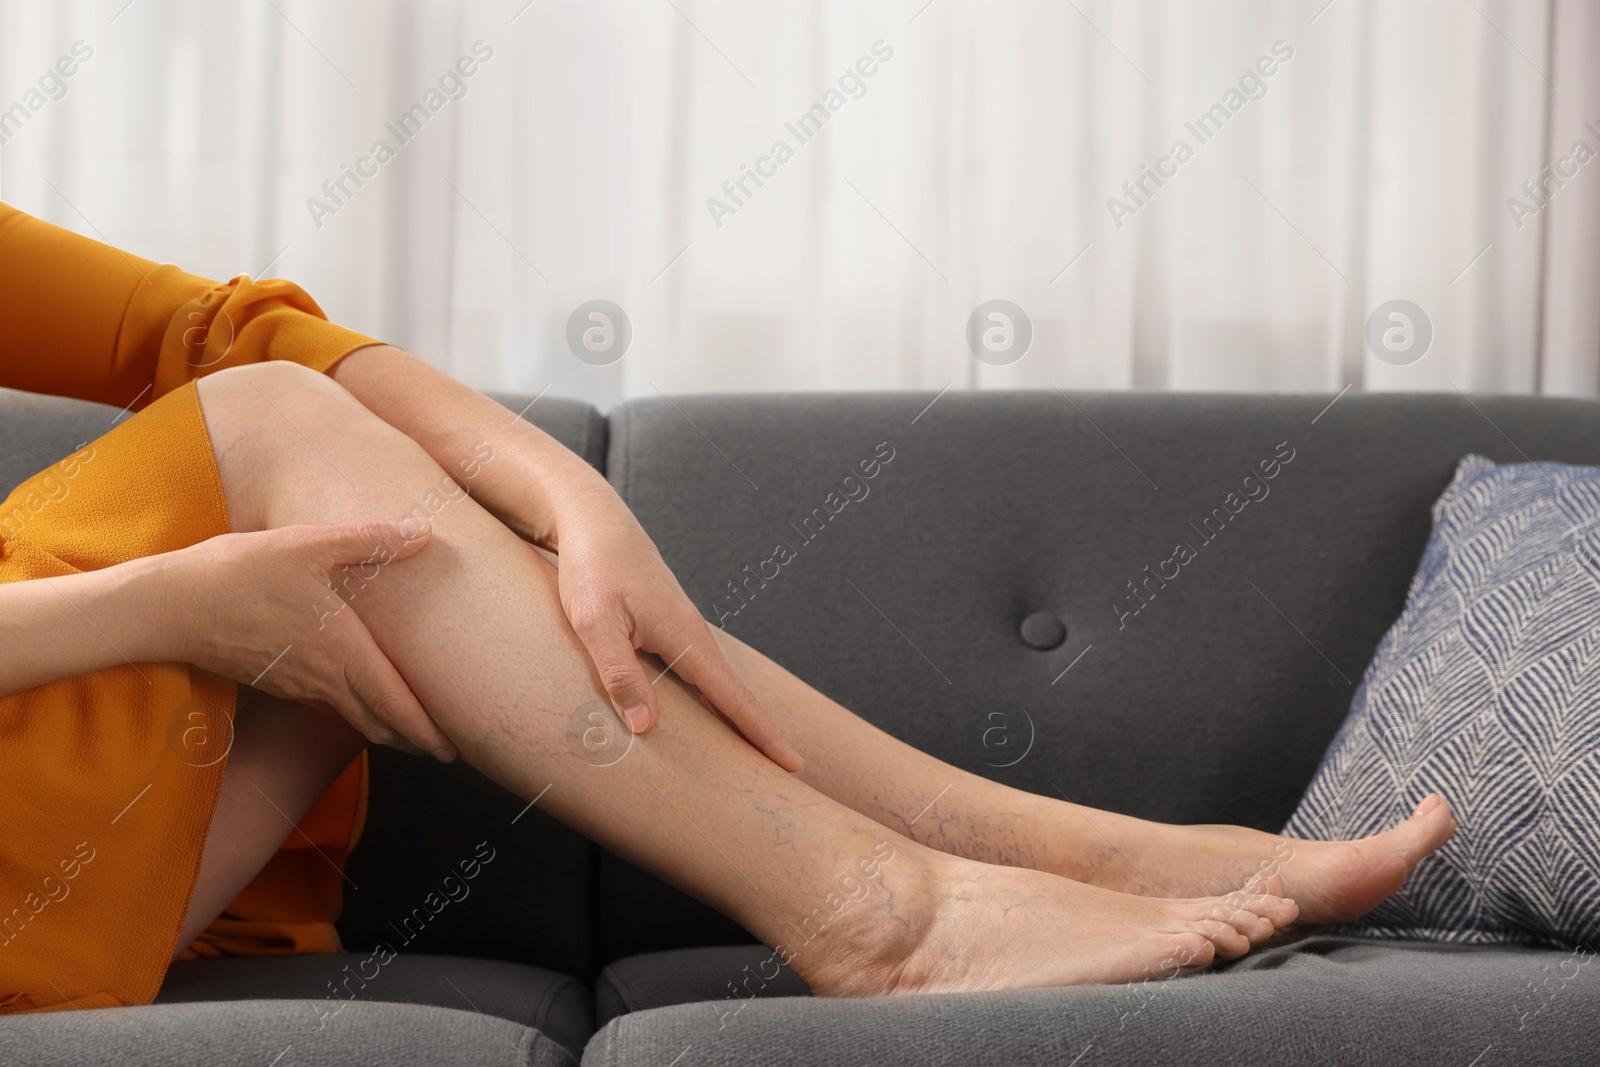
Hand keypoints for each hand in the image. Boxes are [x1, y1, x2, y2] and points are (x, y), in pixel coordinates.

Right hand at [157, 518, 456, 759]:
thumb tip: (425, 532)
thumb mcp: (309, 545)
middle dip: (415, 738)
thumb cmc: (240, 573)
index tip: (453, 749)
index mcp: (342, 652)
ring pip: (352, 715)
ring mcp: (296, 683)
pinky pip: (325, 703)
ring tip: (412, 729)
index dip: (426, 730)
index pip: (394, 703)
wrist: (168, 606)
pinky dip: (354, 710)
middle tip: (446, 748)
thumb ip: (370, 540)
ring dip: (385, 725)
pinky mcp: (274, 679)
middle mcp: (322, 678)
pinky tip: (357, 696)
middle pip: (378, 721)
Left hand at [553, 485, 804, 771]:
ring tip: (757, 751)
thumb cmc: (591, 568)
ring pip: (718, 683)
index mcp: (685, 637)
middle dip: (761, 733)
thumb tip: (647, 728)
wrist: (592, 518)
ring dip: (739, 716)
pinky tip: (709, 711)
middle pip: (735, 695)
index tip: (793, 764)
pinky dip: (714, 698)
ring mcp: (681, 629)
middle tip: (789, 770)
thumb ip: (619, 674)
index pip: (733, 698)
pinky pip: (699, 672)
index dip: (762, 734)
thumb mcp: (595, 624)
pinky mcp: (665, 626)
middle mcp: (692, 635)